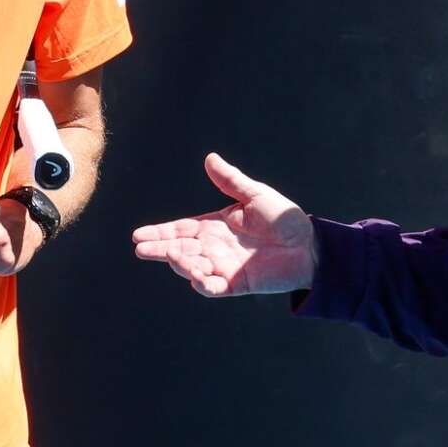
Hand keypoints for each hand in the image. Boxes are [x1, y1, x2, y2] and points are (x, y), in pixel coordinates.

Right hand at [131, 153, 315, 296]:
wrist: (310, 245)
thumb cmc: (284, 219)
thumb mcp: (255, 195)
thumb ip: (231, 181)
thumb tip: (209, 158)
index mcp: (215, 226)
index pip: (181, 230)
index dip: (160, 232)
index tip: (137, 236)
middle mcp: (214, 248)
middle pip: (179, 250)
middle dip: (159, 250)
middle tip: (141, 249)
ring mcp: (223, 267)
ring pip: (192, 268)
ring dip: (180, 264)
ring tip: (172, 255)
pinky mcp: (236, 284)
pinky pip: (213, 287)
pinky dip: (202, 284)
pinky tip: (195, 276)